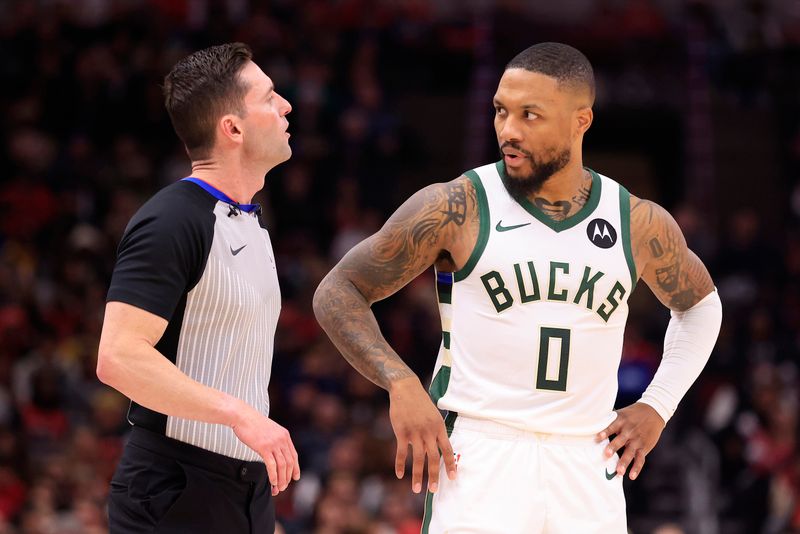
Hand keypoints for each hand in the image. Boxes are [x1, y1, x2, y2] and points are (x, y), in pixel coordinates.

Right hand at [231, 403, 299, 495]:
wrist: (242, 416)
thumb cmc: (252, 424)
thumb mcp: (269, 430)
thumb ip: (275, 440)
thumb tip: (275, 452)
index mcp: (285, 435)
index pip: (294, 455)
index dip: (295, 468)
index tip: (295, 478)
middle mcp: (282, 439)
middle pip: (289, 462)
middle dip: (287, 477)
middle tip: (284, 487)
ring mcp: (273, 443)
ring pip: (282, 465)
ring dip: (281, 479)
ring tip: (279, 488)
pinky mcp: (264, 447)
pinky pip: (272, 465)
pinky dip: (273, 476)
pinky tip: (272, 483)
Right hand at [388, 377, 456, 493]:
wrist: (406, 389)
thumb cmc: (420, 403)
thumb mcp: (434, 415)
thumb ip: (436, 432)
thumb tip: (440, 448)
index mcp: (439, 427)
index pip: (448, 450)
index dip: (450, 465)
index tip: (452, 478)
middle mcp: (429, 432)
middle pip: (433, 458)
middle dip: (434, 476)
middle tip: (434, 490)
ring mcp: (415, 432)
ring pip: (418, 459)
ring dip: (418, 476)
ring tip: (417, 489)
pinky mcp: (402, 432)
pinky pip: (402, 453)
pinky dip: (400, 465)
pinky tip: (400, 475)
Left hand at [596, 402, 664, 479]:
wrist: (654, 412)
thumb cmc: (632, 413)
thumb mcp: (621, 413)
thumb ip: (609, 421)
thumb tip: (591, 426)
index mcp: (622, 421)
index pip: (611, 426)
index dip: (605, 432)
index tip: (597, 438)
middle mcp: (630, 431)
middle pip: (621, 440)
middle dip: (614, 447)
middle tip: (606, 455)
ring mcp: (637, 440)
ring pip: (631, 452)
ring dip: (625, 462)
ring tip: (619, 472)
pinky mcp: (644, 447)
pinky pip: (640, 459)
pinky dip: (637, 468)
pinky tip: (631, 476)